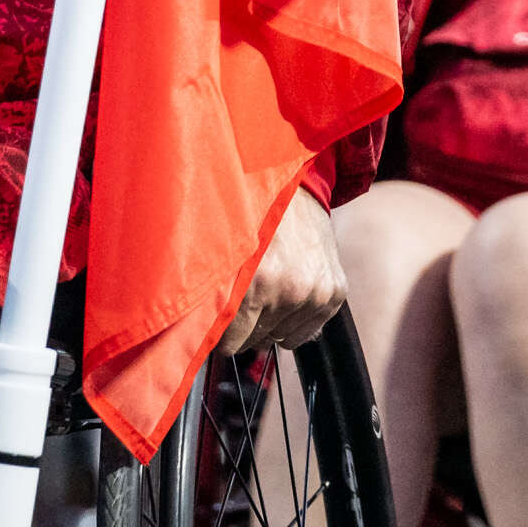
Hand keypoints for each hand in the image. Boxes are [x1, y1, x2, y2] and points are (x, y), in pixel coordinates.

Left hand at [219, 192, 344, 356]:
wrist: (296, 184)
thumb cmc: (251, 213)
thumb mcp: (220, 245)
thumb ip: (210, 290)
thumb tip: (192, 334)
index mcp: (258, 279)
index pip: (231, 341)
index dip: (218, 334)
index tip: (214, 323)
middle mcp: (291, 290)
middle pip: (254, 340)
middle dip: (243, 326)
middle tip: (239, 297)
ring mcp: (316, 293)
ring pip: (280, 338)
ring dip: (269, 321)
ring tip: (265, 288)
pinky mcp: (335, 293)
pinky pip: (305, 333)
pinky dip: (292, 320)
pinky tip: (285, 292)